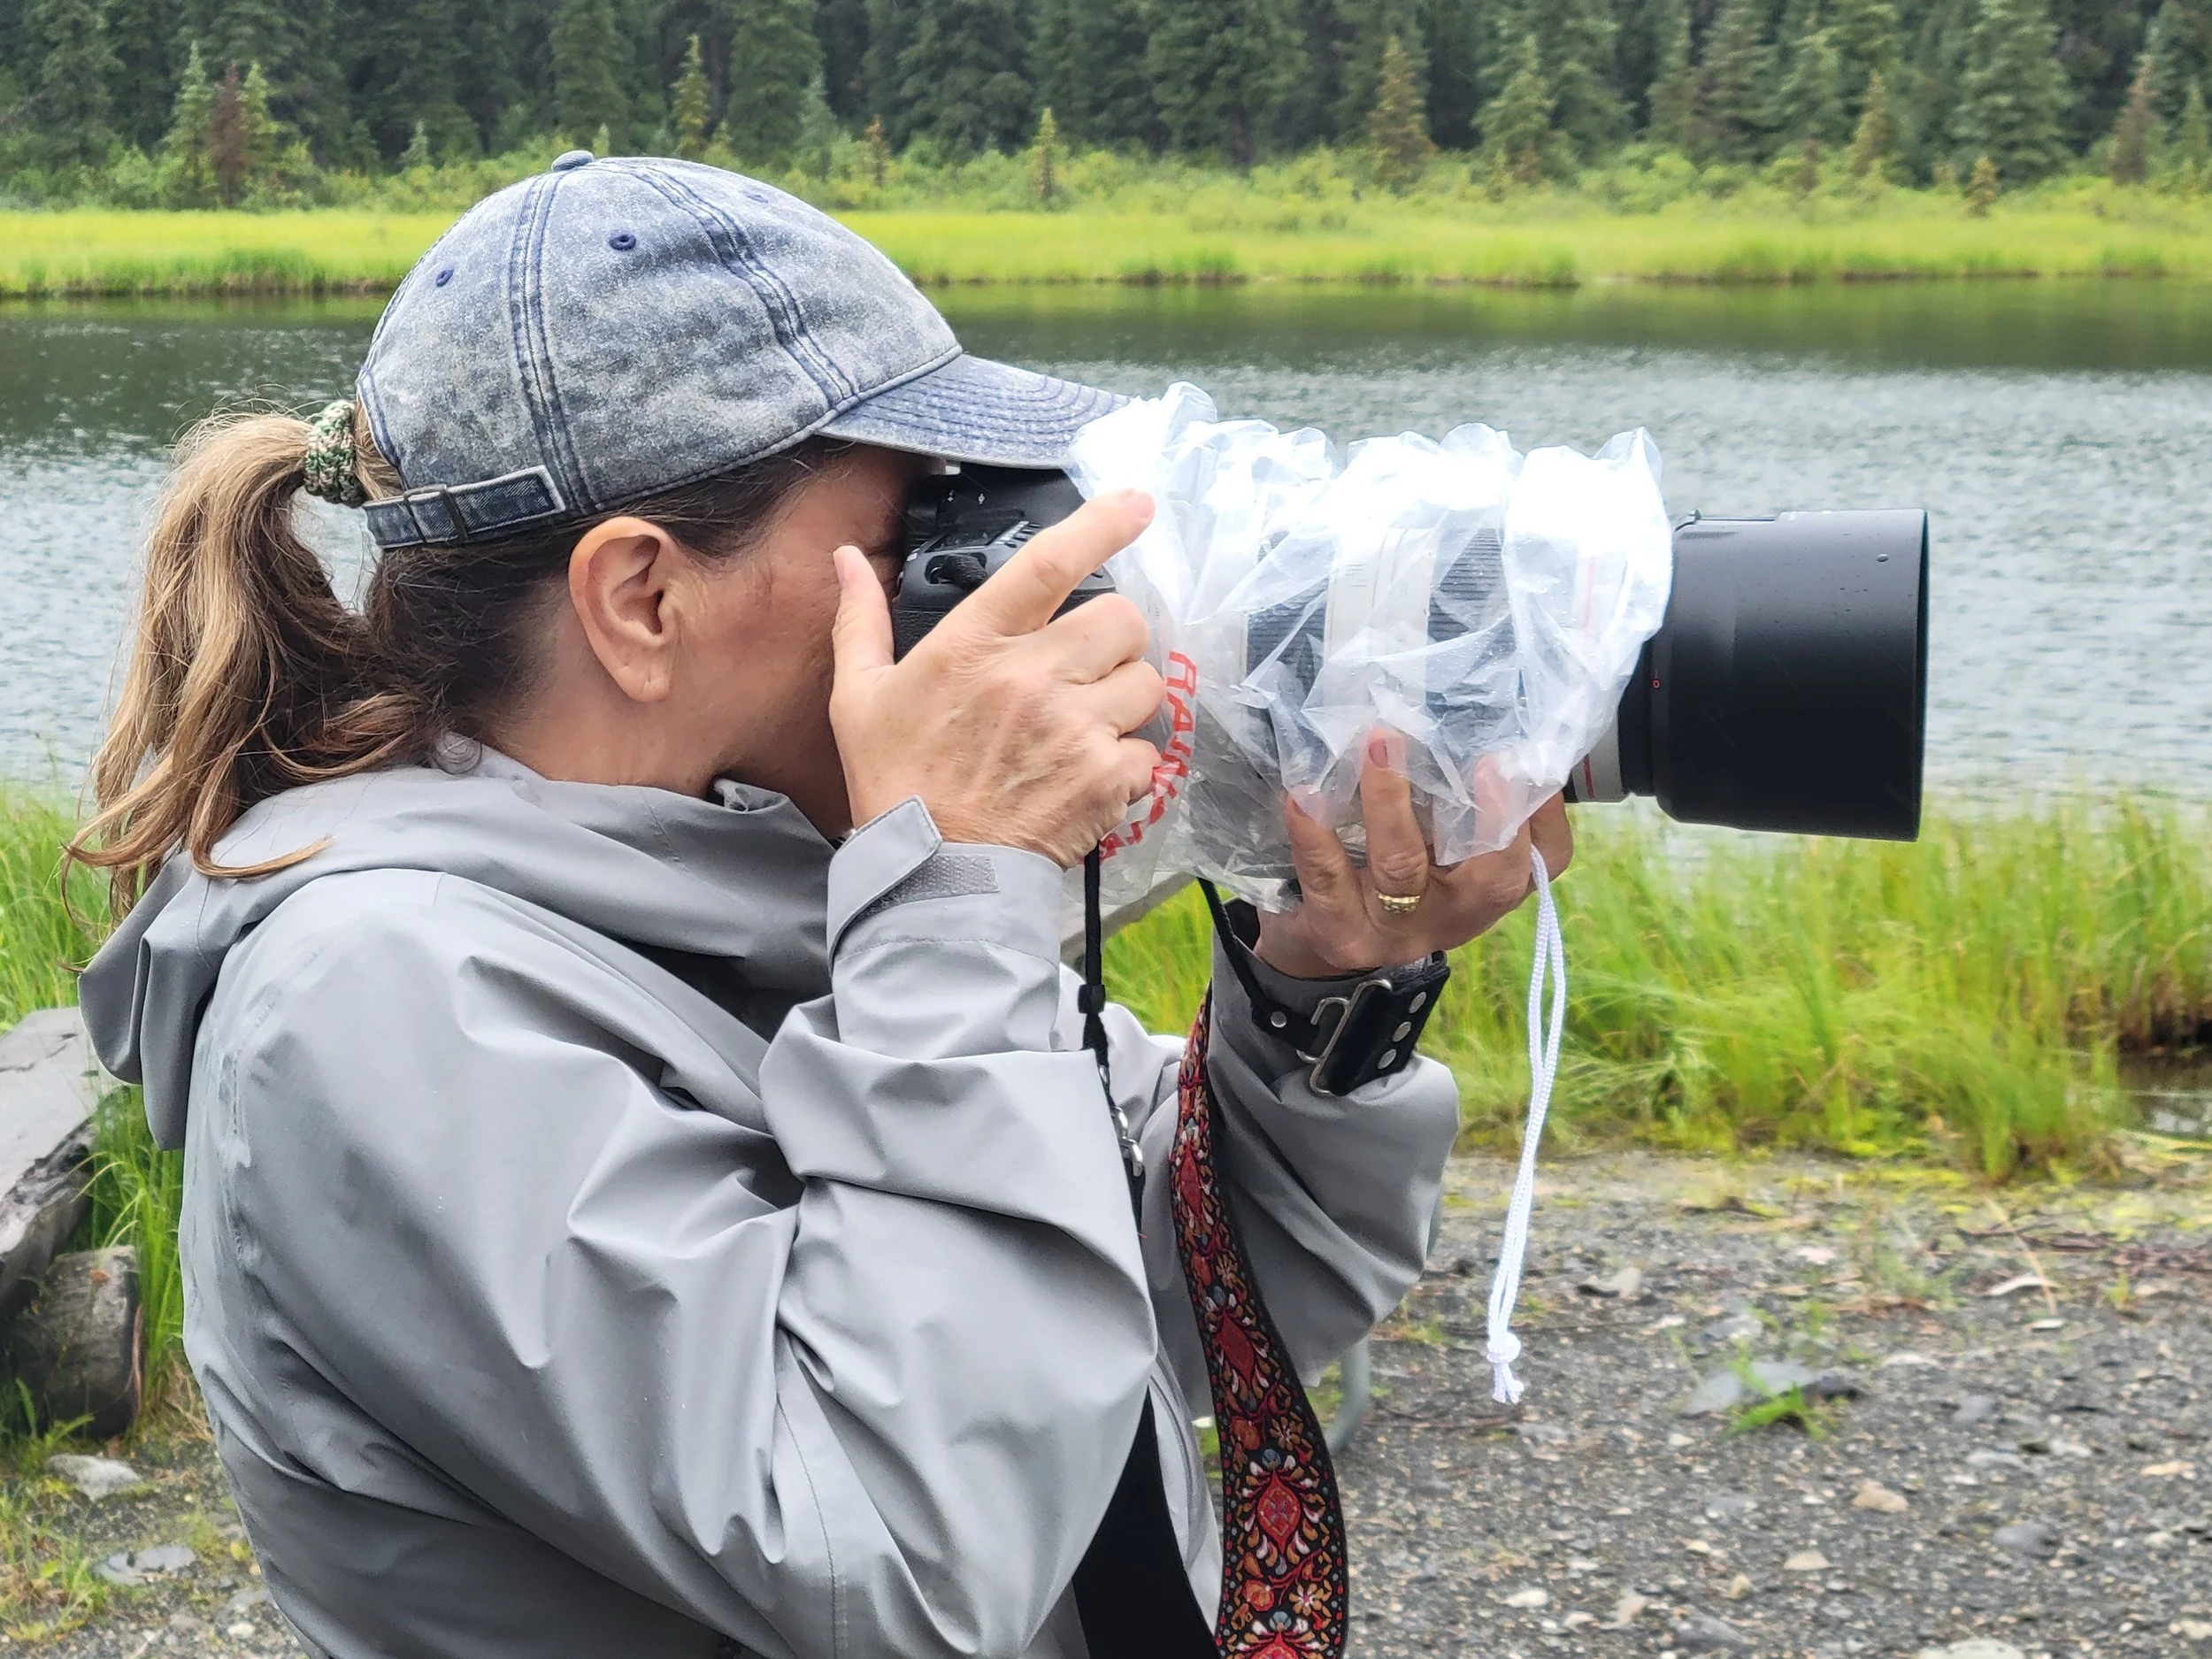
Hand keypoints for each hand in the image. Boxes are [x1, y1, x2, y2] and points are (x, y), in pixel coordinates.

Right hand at [830, 489, 1165, 867]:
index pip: (1050, 562)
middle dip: (1115, 638)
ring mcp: (1074, 729)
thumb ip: (860, 620)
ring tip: (1084, 726)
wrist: (933, 876)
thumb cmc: (897, 782)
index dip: (1101, 523)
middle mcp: (1031, 678)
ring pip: (1146, 682)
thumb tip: (843, 558)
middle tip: (1085, 667)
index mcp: (974, 645)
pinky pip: (1149, 749)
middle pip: (1123, 619)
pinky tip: (1087, 775)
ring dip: (1125, 700)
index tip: (1137, 503)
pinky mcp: (1105, 779)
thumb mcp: (859, 696)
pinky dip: (1128, 762)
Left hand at [1253, 731, 1572, 978]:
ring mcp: (1399, 929)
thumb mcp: (1442, 840)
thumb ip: (1461, 794)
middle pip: (1490, 878)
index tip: (1521, 760)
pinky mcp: (1341, 931)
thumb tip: (1472, 716)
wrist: (1325, 942)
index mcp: (1495, 885)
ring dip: (1391, 802)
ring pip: (1401, 868)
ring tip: (1378, 742)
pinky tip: (1304, 797)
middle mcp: (1457, 913)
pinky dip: (1315, 835)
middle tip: (1483, 758)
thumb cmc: (1397, 867)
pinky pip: (1328, 880)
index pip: (1547, 858)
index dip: (1540, 812)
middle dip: (1491, 817)